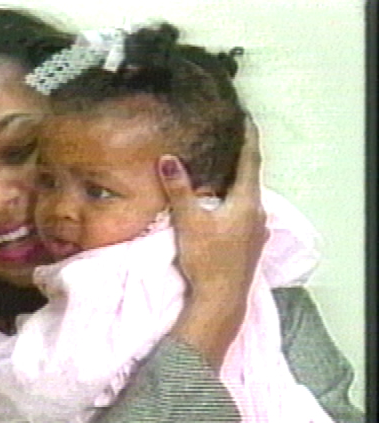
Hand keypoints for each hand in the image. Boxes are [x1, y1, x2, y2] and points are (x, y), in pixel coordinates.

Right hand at [157, 117, 268, 368]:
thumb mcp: (189, 222)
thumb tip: (167, 159)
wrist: (221, 300)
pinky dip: (234, 201)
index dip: (248, 138)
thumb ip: (179, 190)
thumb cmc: (207, 260)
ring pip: (247, 198)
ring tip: (221, 170)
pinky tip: (222, 206)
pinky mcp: (250, 245)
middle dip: (240, 159)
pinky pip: (244, 213)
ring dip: (236, 183)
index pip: (250, 161)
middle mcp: (258, 213)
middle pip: (251, 178)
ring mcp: (257, 231)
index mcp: (247, 202)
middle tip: (228, 141)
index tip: (246, 119)